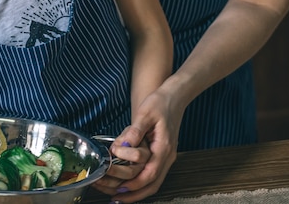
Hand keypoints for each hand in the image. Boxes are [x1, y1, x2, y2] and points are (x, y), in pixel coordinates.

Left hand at [97, 86, 181, 202]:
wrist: (174, 96)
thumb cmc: (160, 102)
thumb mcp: (145, 113)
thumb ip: (135, 131)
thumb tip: (123, 146)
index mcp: (164, 147)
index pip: (150, 173)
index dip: (134, 183)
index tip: (118, 188)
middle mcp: (167, 156)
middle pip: (152, 184)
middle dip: (133, 194)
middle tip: (113, 198)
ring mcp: (166, 157)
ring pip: (152, 183)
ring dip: (136, 192)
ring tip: (117, 196)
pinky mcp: (162, 155)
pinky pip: (152, 175)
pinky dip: (140, 183)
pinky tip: (127, 184)